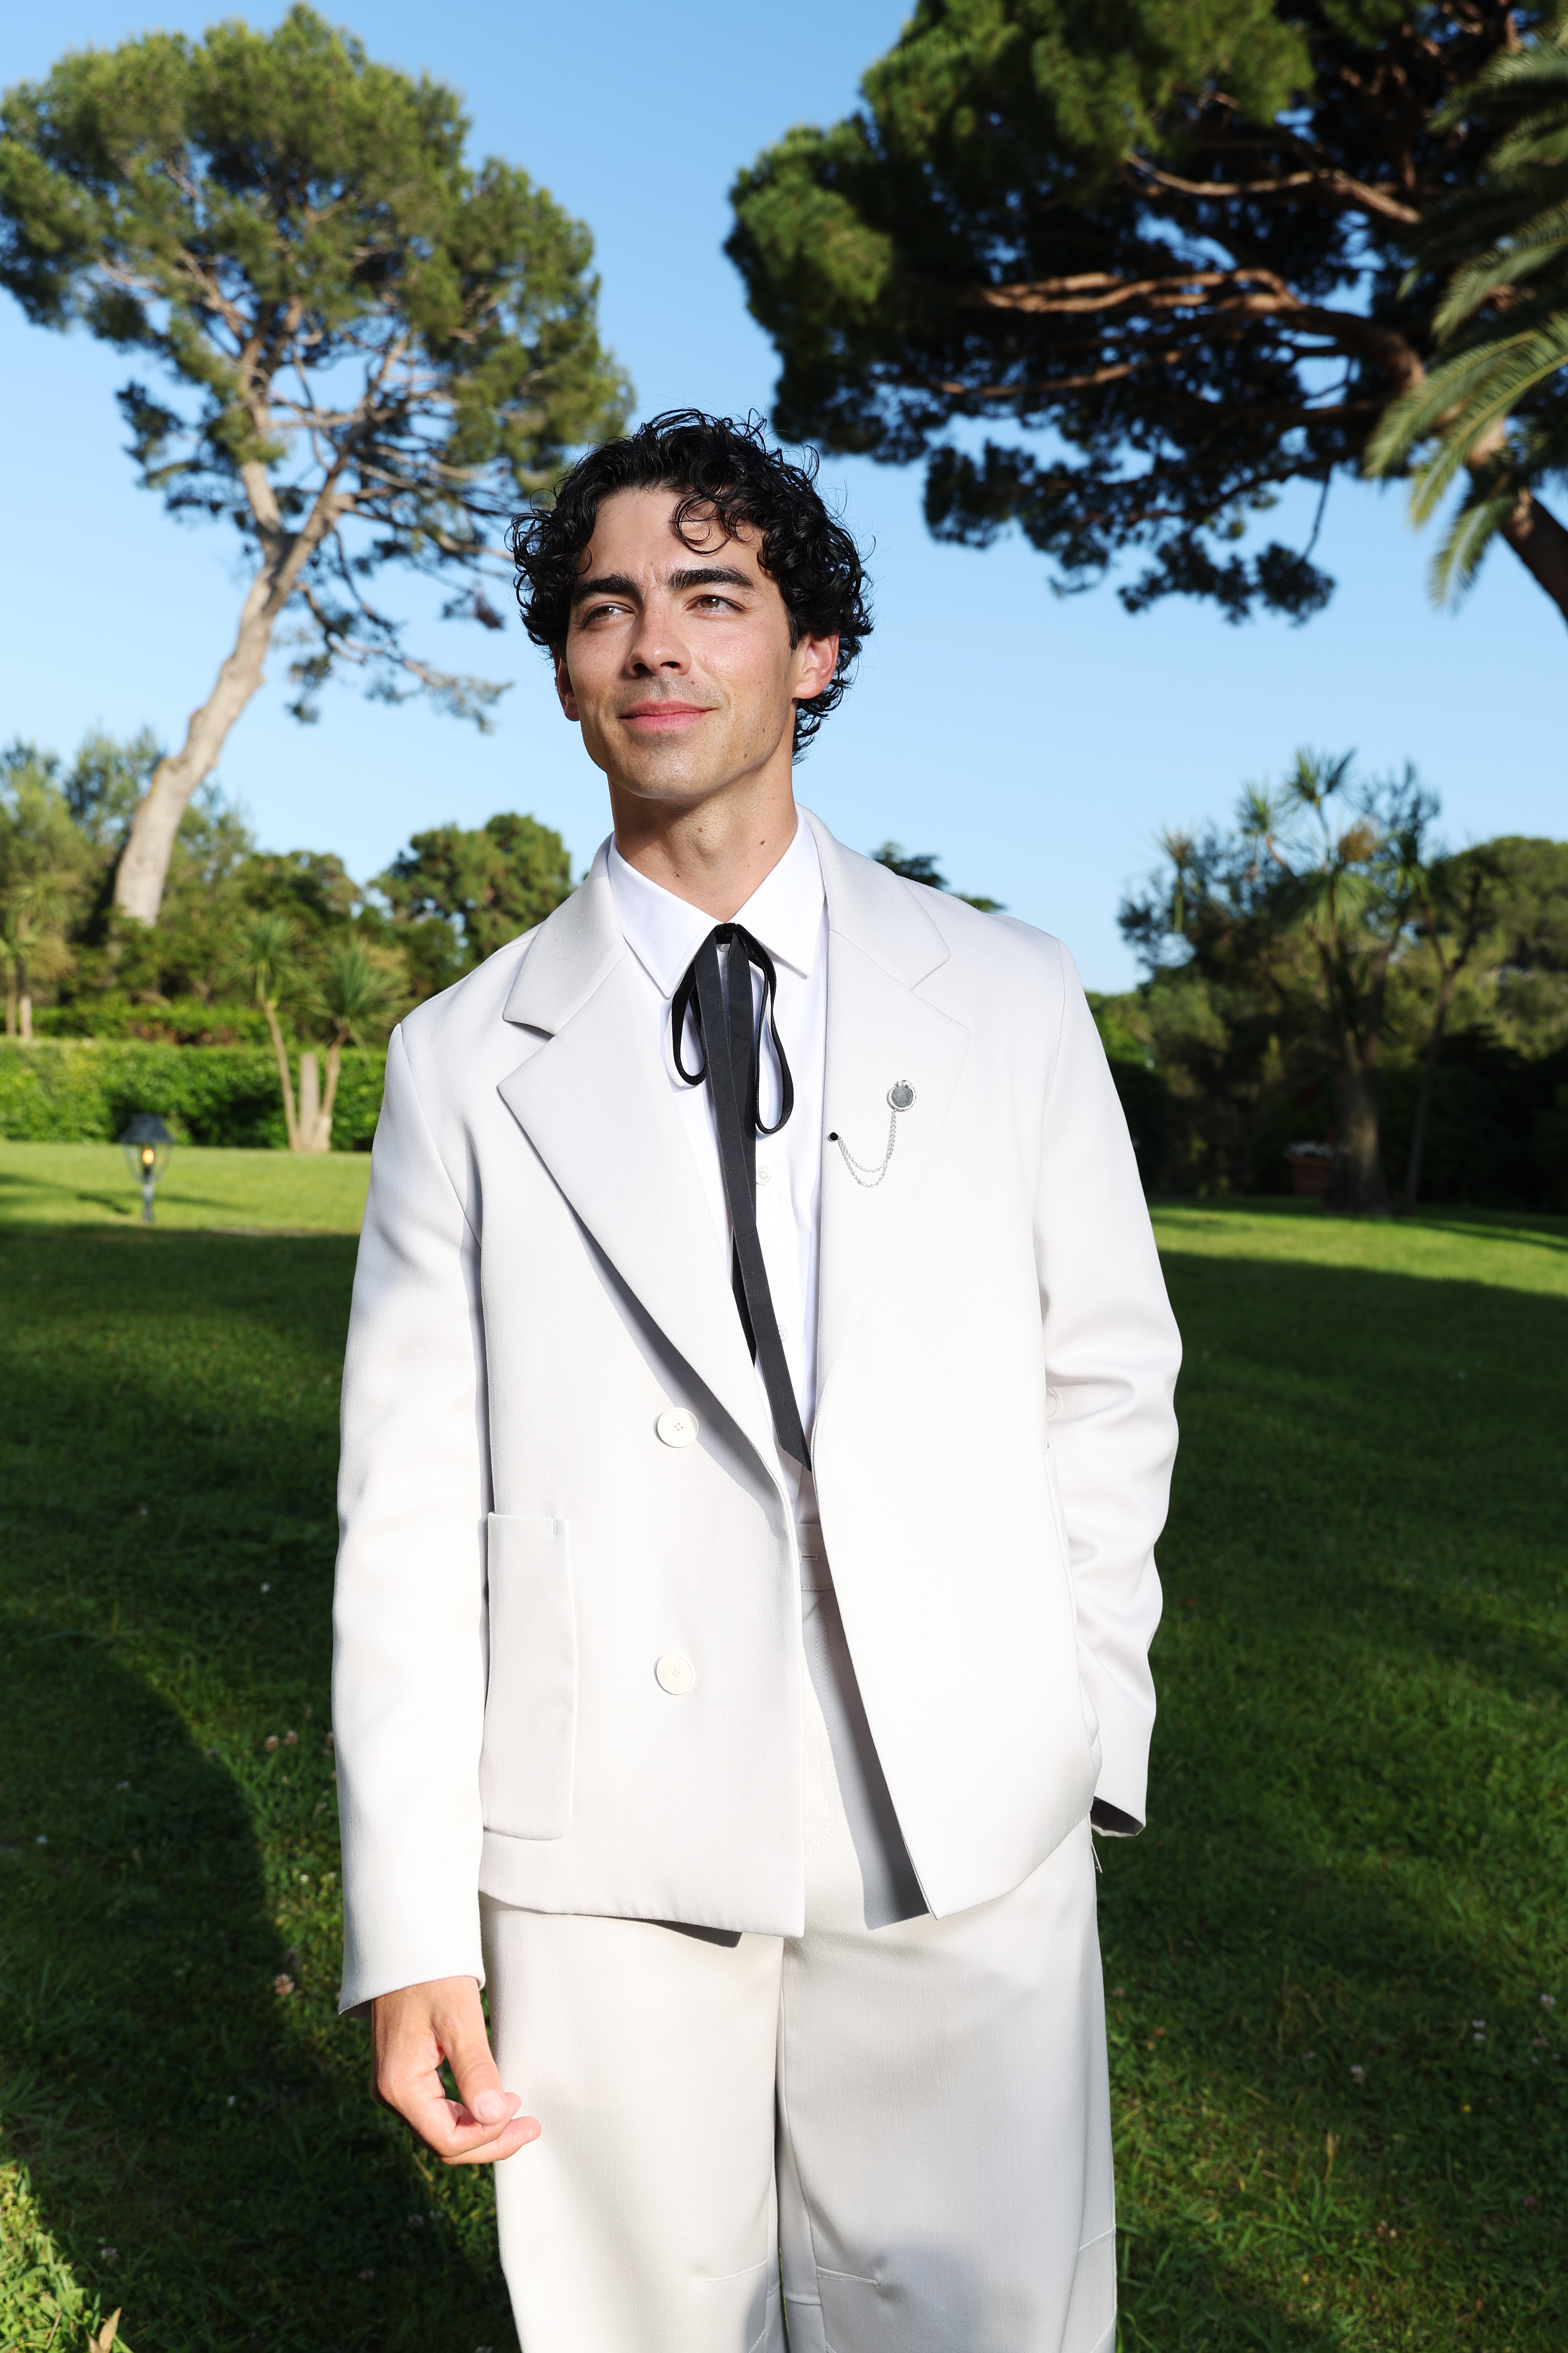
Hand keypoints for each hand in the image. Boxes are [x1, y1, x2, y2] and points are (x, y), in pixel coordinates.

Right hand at [372, 1975, 539, 2164]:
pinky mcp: (405, 2074)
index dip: (488, 2136)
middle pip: (444, 2140)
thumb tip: (494, 2117)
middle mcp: (392, 2094)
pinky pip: (436, 2109)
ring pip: (441, 2128)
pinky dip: (467, 2112)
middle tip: (531, 2127)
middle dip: (489, 2139)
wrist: (404, 1946)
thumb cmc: (431, 1976)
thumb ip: (475, 2071)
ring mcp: (396, 2085)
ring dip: (480, 2128)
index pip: (447, 2138)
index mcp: (400, 2087)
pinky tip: (493, 2101)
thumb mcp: (459, 2019)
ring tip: (519, 2116)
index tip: (522, 2115)